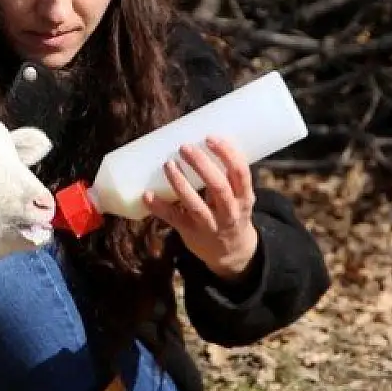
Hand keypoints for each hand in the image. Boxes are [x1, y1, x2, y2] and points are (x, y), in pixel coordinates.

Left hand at [143, 136, 259, 281]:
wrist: (231, 253)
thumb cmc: (230, 211)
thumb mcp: (238, 195)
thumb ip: (224, 174)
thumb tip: (199, 137)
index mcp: (244, 197)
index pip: (240, 173)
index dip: (227, 154)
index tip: (211, 137)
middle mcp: (229, 212)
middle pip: (218, 187)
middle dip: (201, 165)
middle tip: (185, 147)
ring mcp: (210, 224)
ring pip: (195, 204)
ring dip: (180, 183)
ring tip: (168, 164)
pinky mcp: (191, 233)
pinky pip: (174, 219)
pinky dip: (159, 207)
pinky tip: (146, 195)